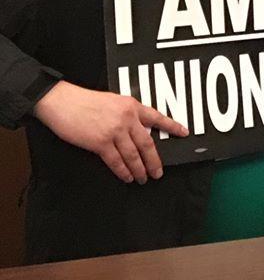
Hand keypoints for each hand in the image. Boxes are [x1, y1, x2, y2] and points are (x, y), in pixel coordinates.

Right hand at [33, 80, 186, 182]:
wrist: (62, 102)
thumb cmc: (84, 101)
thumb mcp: (113, 101)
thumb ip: (127, 114)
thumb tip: (137, 130)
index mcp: (132, 106)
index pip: (157, 117)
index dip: (172, 126)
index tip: (184, 133)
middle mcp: (127, 118)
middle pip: (147, 143)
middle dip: (155, 160)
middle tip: (158, 172)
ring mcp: (114, 131)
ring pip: (133, 155)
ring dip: (140, 169)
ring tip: (143, 178)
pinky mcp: (100, 142)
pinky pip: (116, 160)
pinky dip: (123, 170)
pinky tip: (128, 176)